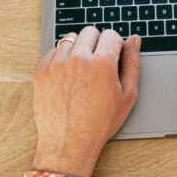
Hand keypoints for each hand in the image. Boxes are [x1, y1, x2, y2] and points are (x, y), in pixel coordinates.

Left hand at [33, 26, 140, 176]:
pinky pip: (53, 50)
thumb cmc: (99, 124)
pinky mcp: (42, 71)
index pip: (111, 34)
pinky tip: (68, 75)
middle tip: (98, 63)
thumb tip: (134, 40)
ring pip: (70, 38)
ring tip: (82, 69)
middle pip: (90, 31)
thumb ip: (132, 63)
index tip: (112, 57)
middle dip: (97, 43)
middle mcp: (78, 59)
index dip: (115, 46)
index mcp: (102, 63)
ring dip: (78, 48)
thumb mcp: (127, 96)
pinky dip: (61, 57)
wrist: (68, 144)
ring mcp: (57, 64)